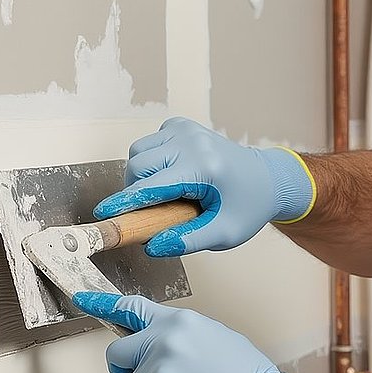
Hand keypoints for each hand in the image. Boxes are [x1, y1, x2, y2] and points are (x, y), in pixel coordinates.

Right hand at [93, 117, 315, 256]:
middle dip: (134, 191)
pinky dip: (151, 159)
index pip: (151, 186)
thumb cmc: (247, 207)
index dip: (123, 203)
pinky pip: (149, 142)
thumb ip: (188, 241)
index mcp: (203, 168)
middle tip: (152, 212)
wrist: (269, 179)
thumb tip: (151, 247)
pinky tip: (171, 173)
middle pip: (137, 166)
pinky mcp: (181, 125)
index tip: (103, 215)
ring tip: (163, 194)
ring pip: (138, 152)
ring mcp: (186, 129)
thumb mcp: (225, 233)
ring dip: (140, 175)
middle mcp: (192, 142)